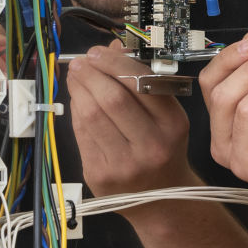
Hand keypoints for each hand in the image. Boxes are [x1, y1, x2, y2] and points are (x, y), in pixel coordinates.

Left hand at [66, 41, 197, 197]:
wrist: (161, 200)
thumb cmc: (163, 150)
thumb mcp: (168, 116)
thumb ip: (144, 82)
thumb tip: (113, 46)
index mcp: (172, 125)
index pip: (140, 84)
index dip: (113, 62)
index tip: (98, 51)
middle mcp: (151, 146)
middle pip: (111, 99)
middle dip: (90, 73)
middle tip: (80, 61)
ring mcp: (123, 164)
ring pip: (91, 115)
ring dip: (77, 89)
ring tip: (75, 76)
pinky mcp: (99, 175)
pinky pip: (81, 134)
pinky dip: (75, 112)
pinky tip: (77, 101)